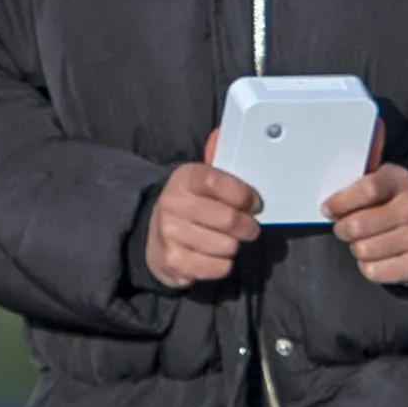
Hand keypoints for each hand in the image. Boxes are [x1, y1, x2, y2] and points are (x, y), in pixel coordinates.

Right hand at [146, 160, 263, 290]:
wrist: (153, 236)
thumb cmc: (190, 206)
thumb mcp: (201, 181)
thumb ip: (219, 164)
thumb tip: (226, 139)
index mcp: (184, 178)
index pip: (218, 182)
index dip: (244, 195)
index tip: (253, 204)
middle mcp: (173, 204)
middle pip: (229, 219)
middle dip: (248, 226)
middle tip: (249, 228)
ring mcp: (171, 234)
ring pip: (227, 246)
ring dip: (234, 245)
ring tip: (227, 241)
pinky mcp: (175, 262)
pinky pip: (219, 267)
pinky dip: (223, 264)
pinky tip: (214, 256)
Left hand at [321, 159, 407, 286]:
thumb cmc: (394, 199)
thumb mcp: (381, 181)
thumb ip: (356, 188)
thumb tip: (330, 208)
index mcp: (400, 181)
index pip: (368, 190)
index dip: (342, 202)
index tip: (327, 209)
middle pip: (360, 225)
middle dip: (343, 229)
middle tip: (344, 229)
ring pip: (365, 250)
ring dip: (357, 248)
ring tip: (362, 242)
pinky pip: (375, 271)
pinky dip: (368, 266)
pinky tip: (373, 257)